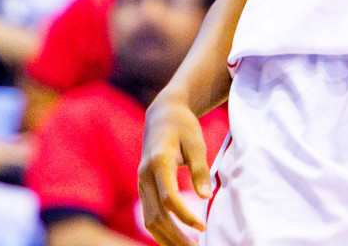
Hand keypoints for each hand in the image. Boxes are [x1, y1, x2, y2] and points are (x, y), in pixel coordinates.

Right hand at [138, 94, 212, 245]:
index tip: (203, 226)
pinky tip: (177, 240)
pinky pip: (149, 215)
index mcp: (158, 162)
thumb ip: (200, 170)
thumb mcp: (196, 142)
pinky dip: (161, 231)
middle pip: (156, 216)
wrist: (162, 115)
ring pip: (149, 220)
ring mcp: (141, 184)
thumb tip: (206, 197)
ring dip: (167, 239)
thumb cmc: (182, 126)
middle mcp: (144, 176)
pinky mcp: (144, 188)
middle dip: (176, 237)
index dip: (185, 215)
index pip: (169, 198)